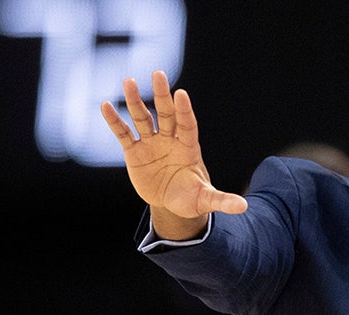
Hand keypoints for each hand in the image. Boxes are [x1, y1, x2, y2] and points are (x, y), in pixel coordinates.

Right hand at [101, 70, 247, 238]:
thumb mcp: (205, 200)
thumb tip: (243, 206)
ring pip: (143, 118)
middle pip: (166, 114)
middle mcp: (169, 140)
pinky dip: (114, 120)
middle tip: (158, 74)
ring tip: (128, 81)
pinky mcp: (134, 152)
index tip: (181, 94)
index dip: (184, 111)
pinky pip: (123, 133)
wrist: (171, 203)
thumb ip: (221, 200)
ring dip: (134, 101)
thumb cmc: (191, 197)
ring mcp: (151, 143)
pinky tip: (105, 105)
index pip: (187, 125)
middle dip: (162, 95)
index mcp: (188, 148)